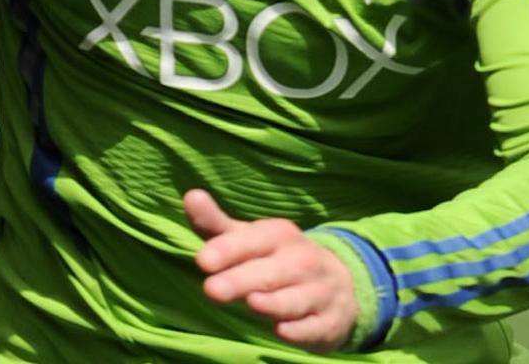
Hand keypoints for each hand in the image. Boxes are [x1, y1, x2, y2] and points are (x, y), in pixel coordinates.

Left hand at [185, 188, 357, 352]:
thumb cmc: (277, 259)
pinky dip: (301, 330)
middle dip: (242, 280)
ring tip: (252, 303)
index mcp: (280, 236)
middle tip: (212, 290)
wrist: (338, 284)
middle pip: (271, 272)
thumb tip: (191, 196)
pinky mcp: (328, 323)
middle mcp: (302, 261)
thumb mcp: (248, 239)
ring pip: (295, 299)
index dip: (228, 249)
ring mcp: (319, 292)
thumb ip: (216, 224)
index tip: (202, 260)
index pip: (253, 240)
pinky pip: (315, 327)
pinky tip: (283, 332)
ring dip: (274, 303)